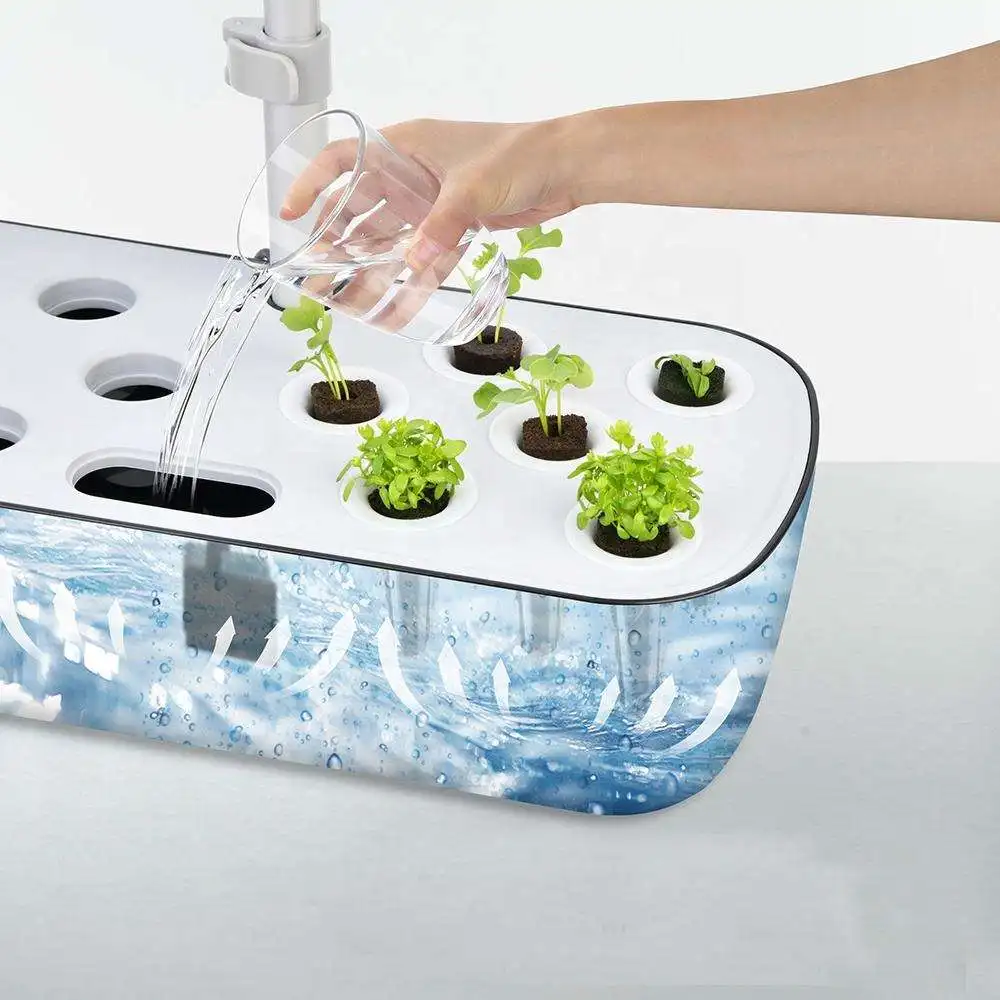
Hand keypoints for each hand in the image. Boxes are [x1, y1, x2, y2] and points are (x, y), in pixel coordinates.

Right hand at [281, 117, 582, 271]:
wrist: (563, 168)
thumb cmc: (520, 155)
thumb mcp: (473, 187)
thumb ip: (441, 226)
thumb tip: (413, 262)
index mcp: (404, 147)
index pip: (342, 159)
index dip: (311, 186)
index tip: (290, 214)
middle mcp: (409, 175)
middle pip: (358, 208)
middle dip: (334, 240)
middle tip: (314, 271)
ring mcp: (429, 202)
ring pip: (386, 237)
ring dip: (365, 264)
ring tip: (343, 294)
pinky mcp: (450, 226)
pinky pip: (419, 256)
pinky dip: (407, 277)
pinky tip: (391, 300)